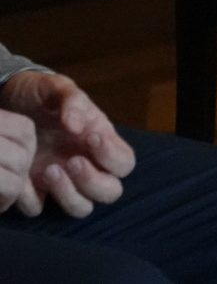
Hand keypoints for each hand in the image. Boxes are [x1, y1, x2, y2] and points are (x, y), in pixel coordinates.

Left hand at [0, 71, 133, 218]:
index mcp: (100, 141)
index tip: (91, 138)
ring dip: (69, 194)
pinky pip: (39, 209)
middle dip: (93, 181)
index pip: (124, 162)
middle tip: (71, 161)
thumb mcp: (57, 88)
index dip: (113, 156)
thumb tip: (78, 126)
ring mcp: (61, 181)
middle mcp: (86, 166)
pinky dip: (32, 199)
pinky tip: (23, 179)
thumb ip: (72, 101)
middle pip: (110, 192)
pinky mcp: (34, 191)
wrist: (5, 102)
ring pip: (81, 207)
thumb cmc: (38, 94)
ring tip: (48, 170)